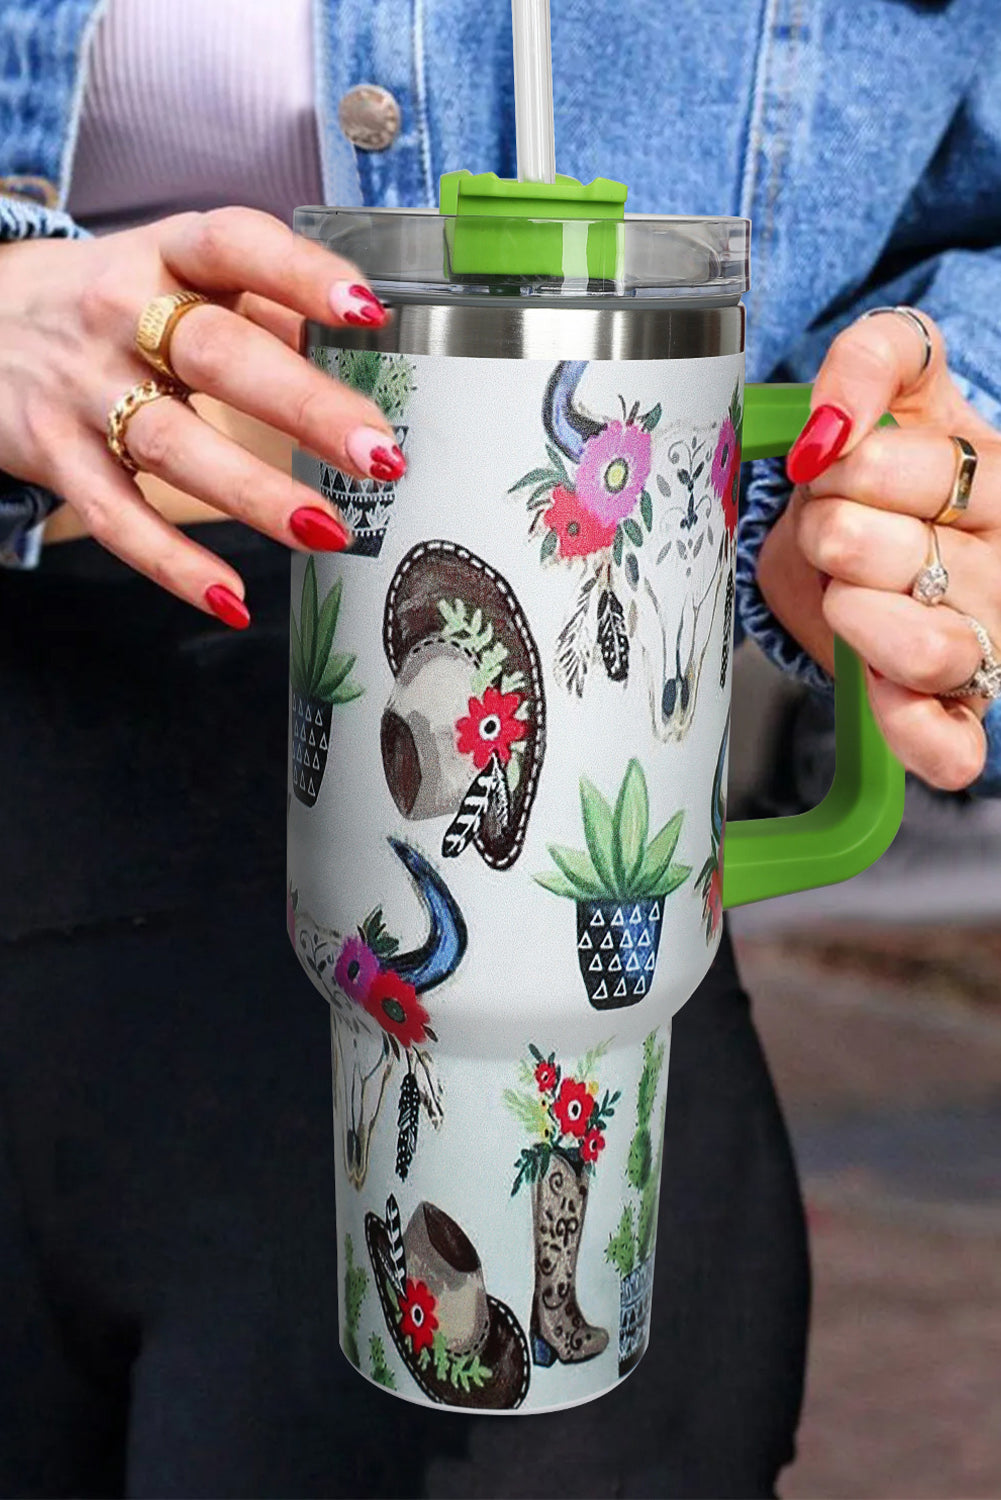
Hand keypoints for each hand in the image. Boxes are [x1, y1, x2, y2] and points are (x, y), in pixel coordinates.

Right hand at [0, 207, 402, 624]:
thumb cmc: (110, 304)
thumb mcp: (173, 273)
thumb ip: (259, 302)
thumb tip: (353, 345)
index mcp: (165, 253)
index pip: (234, 245)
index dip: (300, 275)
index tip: (367, 312)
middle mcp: (119, 312)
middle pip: (218, 355)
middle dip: (304, 407)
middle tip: (378, 453)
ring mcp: (83, 387)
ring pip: (172, 443)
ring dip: (254, 492)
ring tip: (327, 530)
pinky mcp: (55, 453)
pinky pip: (116, 516)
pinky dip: (173, 563)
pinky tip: (231, 599)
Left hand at [756, 308, 1000, 789]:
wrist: (858, 534)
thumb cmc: (886, 463)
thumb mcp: (892, 379)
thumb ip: (871, 360)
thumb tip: (834, 424)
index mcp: (1000, 482)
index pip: (932, 470)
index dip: (851, 466)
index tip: (833, 466)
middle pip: (902, 559)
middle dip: (833, 536)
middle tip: (831, 532)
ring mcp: (987, 644)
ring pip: (928, 650)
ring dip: (851, 616)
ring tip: (843, 595)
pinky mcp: (959, 712)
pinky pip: (949, 747)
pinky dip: (908, 725)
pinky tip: (878, 687)